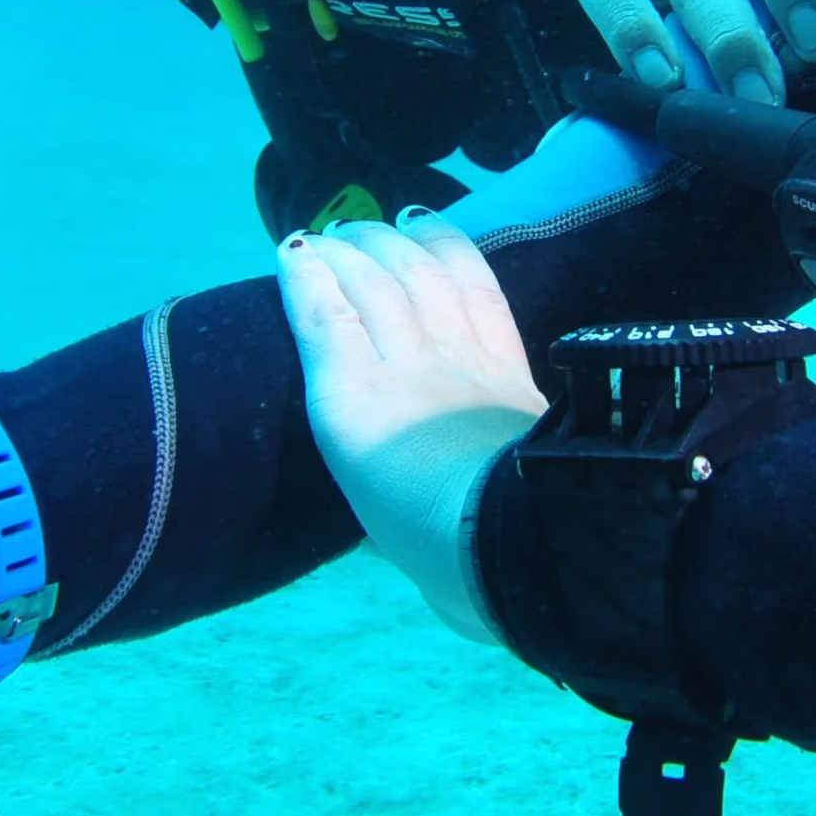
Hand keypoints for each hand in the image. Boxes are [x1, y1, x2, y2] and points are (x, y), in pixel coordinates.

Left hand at [277, 211, 546, 638]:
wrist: (498, 548)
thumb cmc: (516, 553)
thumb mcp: (525, 513)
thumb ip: (496, 520)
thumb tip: (471, 585)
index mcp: (505, 390)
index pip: (478, 296)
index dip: (450, 252)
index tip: (428, 230)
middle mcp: (457, 362)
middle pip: (422, 275)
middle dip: (391, 243)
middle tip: (366, 230)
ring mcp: (404, 367)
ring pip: (373, 282)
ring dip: (349, 252)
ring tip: (327, 237)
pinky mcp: (349, 386)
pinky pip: (323, 314)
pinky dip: (306, 277)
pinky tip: (291, 255)